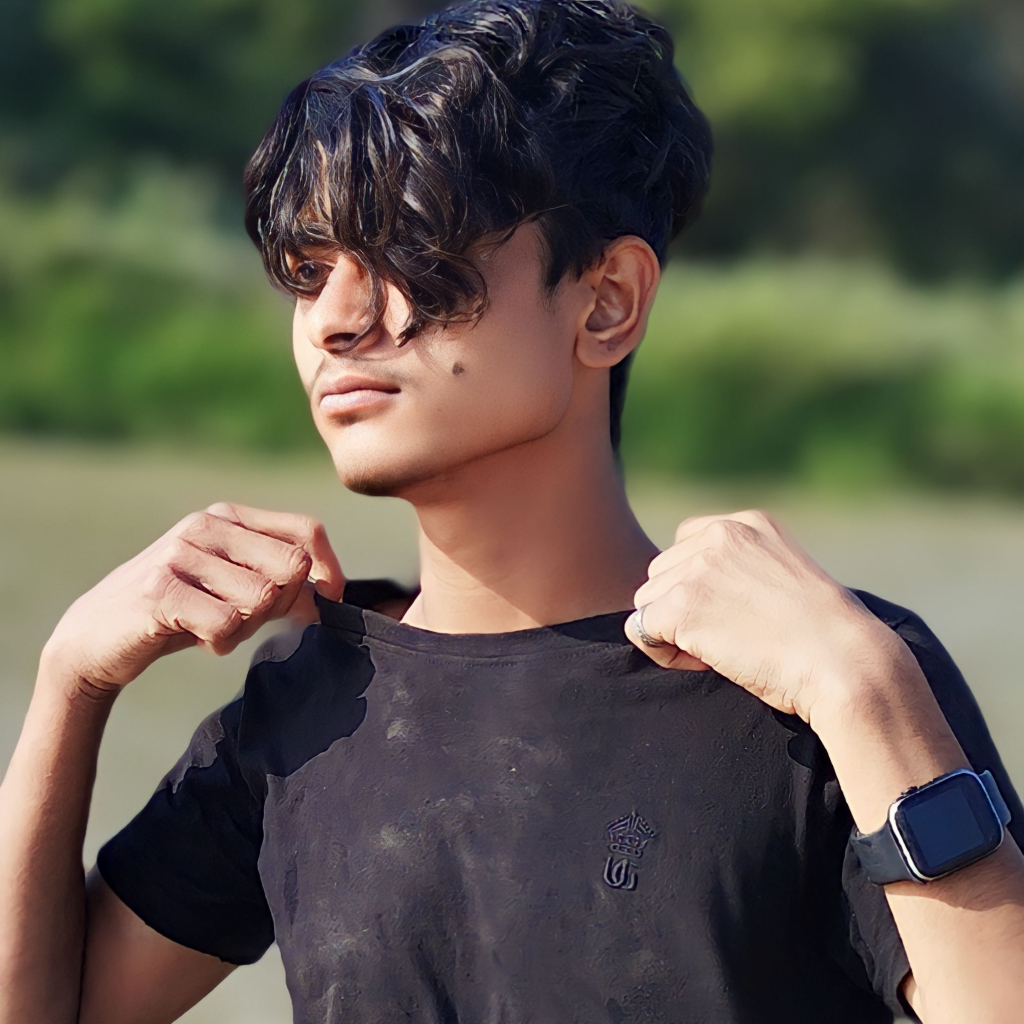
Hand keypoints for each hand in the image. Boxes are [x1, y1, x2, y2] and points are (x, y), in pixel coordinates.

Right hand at [42, 502, 345, 697]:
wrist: (97, 638)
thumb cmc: (181, 613)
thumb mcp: (235, 588)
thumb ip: (282, 584)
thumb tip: (332, 595)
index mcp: (230, 517)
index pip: (307, 531)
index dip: (329, 570)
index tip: (328, 603)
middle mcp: (207, 524)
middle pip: (292, 566)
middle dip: (282, 606)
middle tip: (247, 620)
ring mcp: (180, 553)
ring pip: (262, 598)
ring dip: (246, 628)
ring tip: (215, 628)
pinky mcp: (159, 589)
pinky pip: (226, 623)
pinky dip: (221, 641)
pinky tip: (196, 636)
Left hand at [624, 509, 907, 722]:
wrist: (844, 663)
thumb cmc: (825, 638)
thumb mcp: (784, 577)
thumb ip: (739, 570)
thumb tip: (686, 592)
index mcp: (747, 524)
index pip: (685, 543)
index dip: (697, 585)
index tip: (734, 612)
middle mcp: (719, 536)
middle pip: (660, 573)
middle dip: (682, 609)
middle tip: (730, 637)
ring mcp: (697, 569)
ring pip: (646, 601)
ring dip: (673, 632)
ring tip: (724, 648)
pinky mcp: (680, 605)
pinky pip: (641, 630)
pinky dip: (664, 654)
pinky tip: (707, 660)